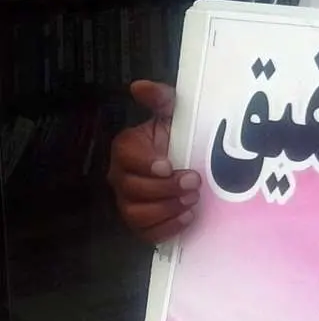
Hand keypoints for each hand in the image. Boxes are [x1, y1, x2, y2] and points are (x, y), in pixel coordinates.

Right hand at [108, 80, 200, 242]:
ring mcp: (130, 203)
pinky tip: (188, 217)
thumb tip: (140, 87)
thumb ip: (161, 99)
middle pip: (132, 188)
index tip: (168, 165)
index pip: (126, 156)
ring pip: (137, 214)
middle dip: (165, 188)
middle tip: (194, 182)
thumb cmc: (177, 138)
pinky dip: (168, 228)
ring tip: (193, 199)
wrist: (189, 166)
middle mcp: (122, 177)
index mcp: (127, 149)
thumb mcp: (173, 114)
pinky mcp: (143, 224)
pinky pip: (148, 233)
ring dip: (167, 209)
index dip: (145, 163)